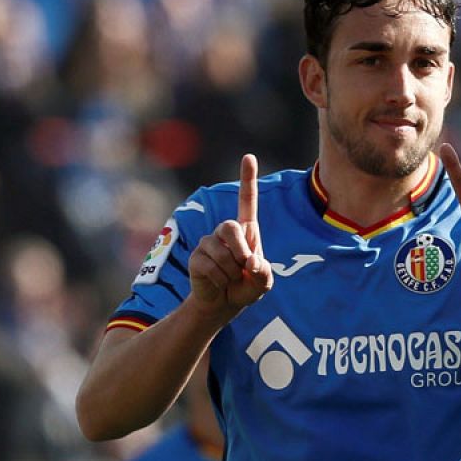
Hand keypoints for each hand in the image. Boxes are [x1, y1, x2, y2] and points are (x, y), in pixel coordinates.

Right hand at [188, 154, 272, 320]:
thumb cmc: (246, 287)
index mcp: (246, 231)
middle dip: (240, 250)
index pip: (247, 201)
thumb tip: (249, 261)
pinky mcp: (196, 256)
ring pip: (222, 253)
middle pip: (231, 226)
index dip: (247, 179)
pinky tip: (219, 283)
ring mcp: (208, 242)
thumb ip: (264, 272)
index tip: (249, 157)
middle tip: (244, 267)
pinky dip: (220, 280)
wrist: (224, 304)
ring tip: (231, 278)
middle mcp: (225, 232)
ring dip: (231, 272)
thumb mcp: (263, 282)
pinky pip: (210, 267)